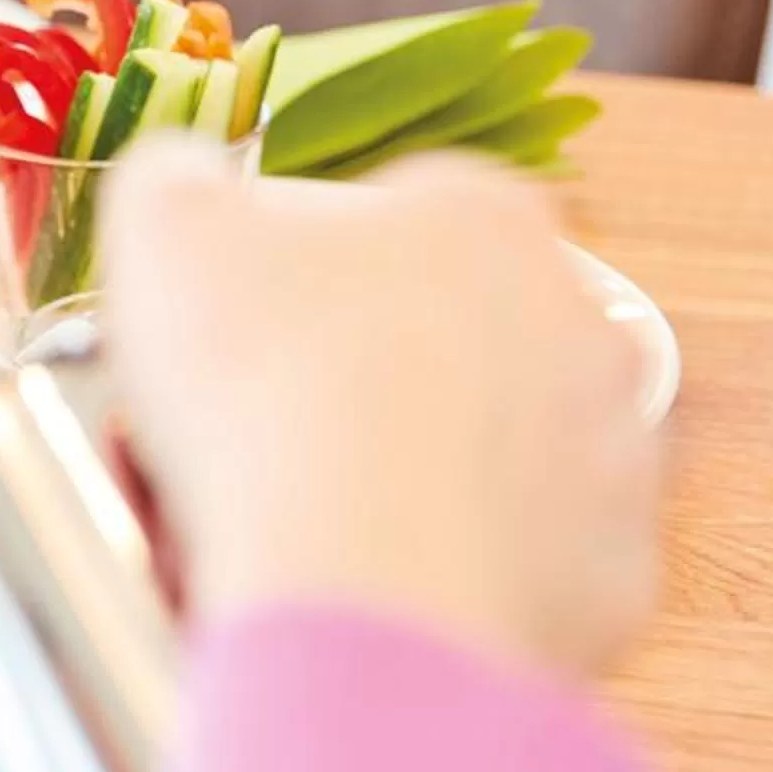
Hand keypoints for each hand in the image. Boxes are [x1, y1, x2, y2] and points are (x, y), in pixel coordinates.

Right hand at [98, 140, 657, 681]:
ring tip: (312, 512)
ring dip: (424, 468)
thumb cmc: (268, 394)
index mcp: (479, 218)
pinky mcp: (610, 575)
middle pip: (467, 325)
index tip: (259, 303)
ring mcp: (609, 454)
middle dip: (381, 364)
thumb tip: (183, 178)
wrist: (360, 593)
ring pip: (503, 447)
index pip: (416, 197)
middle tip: (271, 417)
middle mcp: (576, 322)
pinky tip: (371, 585)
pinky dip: (453, 572)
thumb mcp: (162, 231)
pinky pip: (522, 562)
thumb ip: (173, 179)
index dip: (324, 249)